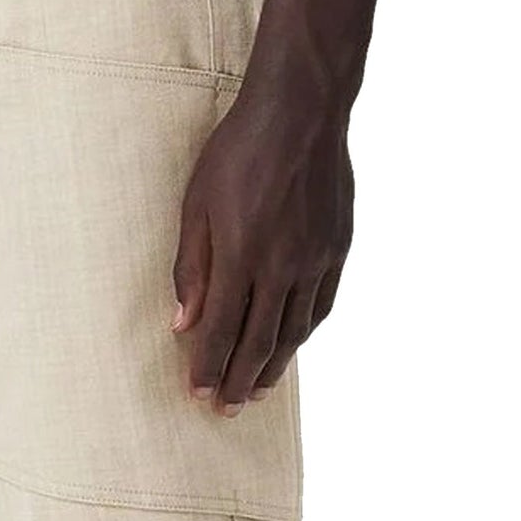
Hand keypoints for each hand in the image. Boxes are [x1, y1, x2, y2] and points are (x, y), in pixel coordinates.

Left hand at [171, 76, 353, 413]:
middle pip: (258, 342)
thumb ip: (190, 268)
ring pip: (293, 331)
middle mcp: (282, 266)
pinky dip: (304, 333)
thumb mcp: (195, 205)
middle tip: (225, 410)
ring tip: (255, 391)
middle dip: (238, 381)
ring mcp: (316, 259)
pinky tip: (291, 347)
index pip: (219, 331)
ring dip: (273, 366)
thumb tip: (182, 324)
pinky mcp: (338, 248)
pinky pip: (321, 306)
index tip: (197, 395)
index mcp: (240, 255)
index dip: (207, 368)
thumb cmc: (237, 151)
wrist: (301, 110)